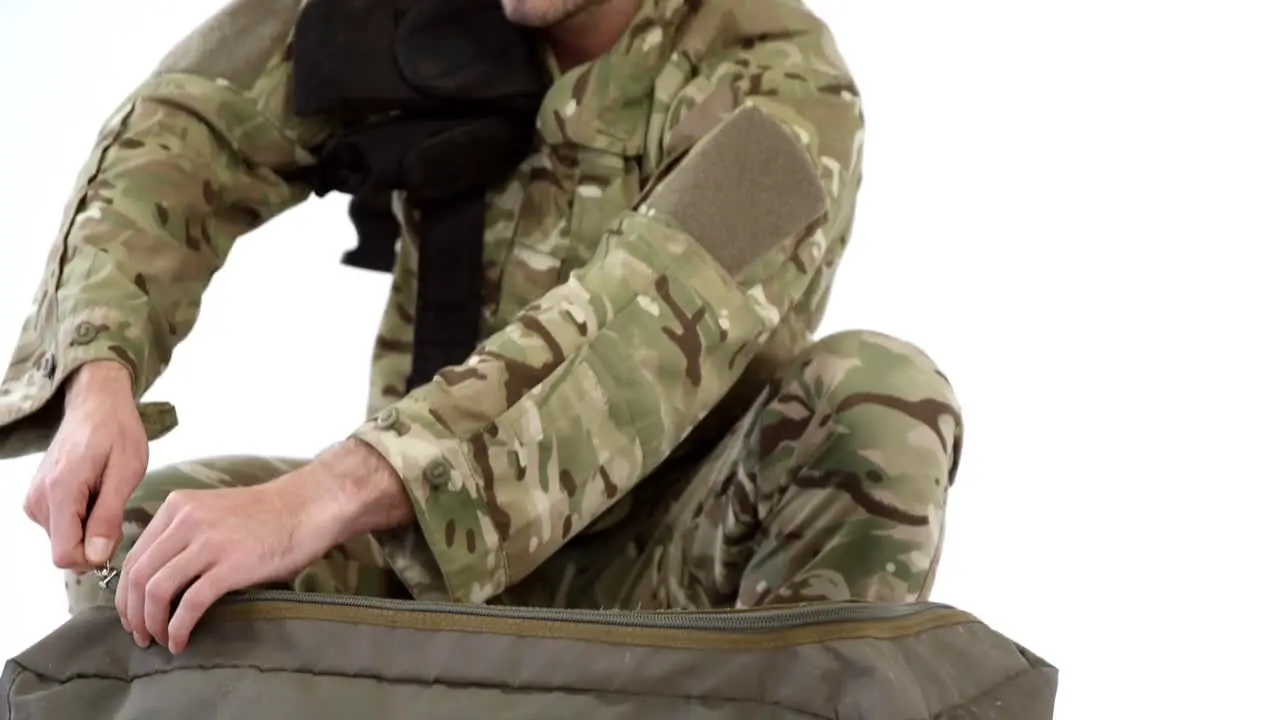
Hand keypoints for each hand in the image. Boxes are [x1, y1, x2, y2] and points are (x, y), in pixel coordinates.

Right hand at [24, 360, 145, 569]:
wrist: (96, 404)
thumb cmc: (117, 432)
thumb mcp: (126, 472)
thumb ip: (108, 516)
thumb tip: (96, 556)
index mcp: (60, 493)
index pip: (64, 555)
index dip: (93, 557)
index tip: (115, 535)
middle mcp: (38, 500)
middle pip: (64, 549)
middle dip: (94, 541)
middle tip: (115, 507)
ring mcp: (34, 499)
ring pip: (63, 539)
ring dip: (88, 528)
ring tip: (105, 494)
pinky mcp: (36, 499)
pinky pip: (59, 526)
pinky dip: (79, 518)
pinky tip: (94, 493)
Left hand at [116, 438, 412, 653]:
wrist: (309, 506)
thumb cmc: (267, 515)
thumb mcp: (212, 512)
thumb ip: (182, 535)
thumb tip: (158, 579)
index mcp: (177, 507)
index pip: (133, 555)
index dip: (126, 592)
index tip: (132, 614)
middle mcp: (186, 520)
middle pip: (138, 575)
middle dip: (132, 613)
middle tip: (139, 634)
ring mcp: (208, 542)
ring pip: (156, 589)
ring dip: (151, 623)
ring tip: (158, 639)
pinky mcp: (231, 564)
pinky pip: (190, 603)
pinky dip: (178, 627)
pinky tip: (181, 640)